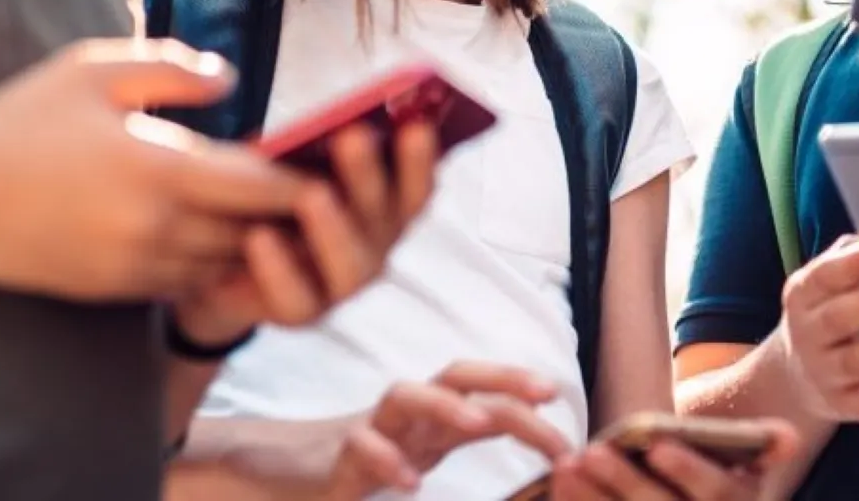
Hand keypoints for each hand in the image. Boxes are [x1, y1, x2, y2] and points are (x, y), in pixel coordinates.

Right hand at [0, 38, 309, 301]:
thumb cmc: (20, 122)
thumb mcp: (93, 71)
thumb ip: (172, 69)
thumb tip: (232, 81)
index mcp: (157, 169)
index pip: (260, 186)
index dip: (302, 178)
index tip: (332, 160)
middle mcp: (154, 229)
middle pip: (252, 231)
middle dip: (284, 212)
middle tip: (318, 185)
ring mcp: (134, 268)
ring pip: (223, 263)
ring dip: (249, 241)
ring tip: (271, 210)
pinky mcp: (115, 292)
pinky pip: (185, 282)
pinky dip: (208, 260)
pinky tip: (215, 230)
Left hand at [174, 119, 440, 346]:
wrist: (224, 254)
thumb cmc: (272, 189)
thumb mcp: (295, 158)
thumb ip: (321, 142)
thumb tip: (337, 115)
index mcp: (388, 203)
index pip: (417, 184)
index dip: (420, 158)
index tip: (415, 125)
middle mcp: (376, 245)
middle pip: (386, 216)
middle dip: (368, 175)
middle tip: (352, 136)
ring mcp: (344, 283)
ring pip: (352, 264)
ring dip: (333, 227)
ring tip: (310, 194)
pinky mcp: (303, 311)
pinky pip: (297, 298)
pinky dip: (279, 269)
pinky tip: (259, 237)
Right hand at [325, 363, 569, 498]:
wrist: (300, 467)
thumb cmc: (378, 453)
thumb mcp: (433, 440)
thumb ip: (474, 429)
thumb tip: (533, 418)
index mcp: (435, 412)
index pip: (483, 386)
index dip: (519, 386)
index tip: (559, 397)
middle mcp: (409, 413)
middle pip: (454, 375)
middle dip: (500, 376)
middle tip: (543, 393)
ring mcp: (374, 429)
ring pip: (403, 395)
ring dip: (444, 403)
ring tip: (478, 422)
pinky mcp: (341, 459)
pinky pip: (361, 448)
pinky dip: (387, 461)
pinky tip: (411, 483)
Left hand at [550, 422, 797, 500]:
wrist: (694, 500)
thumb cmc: (717, 476)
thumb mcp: (746, 463)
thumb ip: (759, 446)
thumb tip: (788, 438)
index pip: (718, 493)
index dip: (691, 471)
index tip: (660, 445)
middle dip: (626, 484)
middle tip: (591, 451)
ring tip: (565, 468)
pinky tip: (559, 493)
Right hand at [772, 235, 858, 423]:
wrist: (795, 374)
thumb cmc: (829, 310)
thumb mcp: (829, 282)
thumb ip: (853, 258)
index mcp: (802, 294)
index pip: (822, 278)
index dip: (853, 267)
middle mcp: (806, 335)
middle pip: (838, 320)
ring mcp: (823, 374)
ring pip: (856, 362)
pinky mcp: (844, 407)